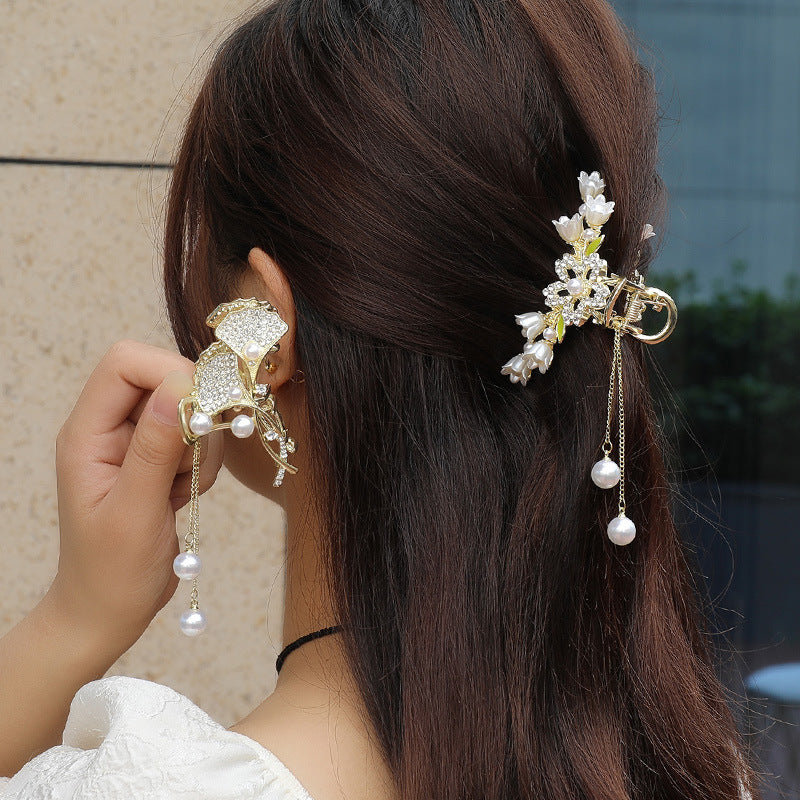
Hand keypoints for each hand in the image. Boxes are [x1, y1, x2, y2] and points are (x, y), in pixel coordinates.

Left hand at [47, 339, 223, 655]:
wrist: (109, 612)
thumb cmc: (110, 572)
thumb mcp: (134, 511)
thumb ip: (155, 448)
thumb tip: (179, 388)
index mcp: (87, 433)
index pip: (126, 363)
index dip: (168, 371)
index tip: (200, 411)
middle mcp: (109, 429)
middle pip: (164, 379)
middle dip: (193, 415)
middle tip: (192, 462)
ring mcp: (135, 444)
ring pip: (188, 409)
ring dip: (201, 446)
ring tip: (179, 491)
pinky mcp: (158, 459)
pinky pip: (197, 437)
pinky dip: (204, 464)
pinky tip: (180, 497)